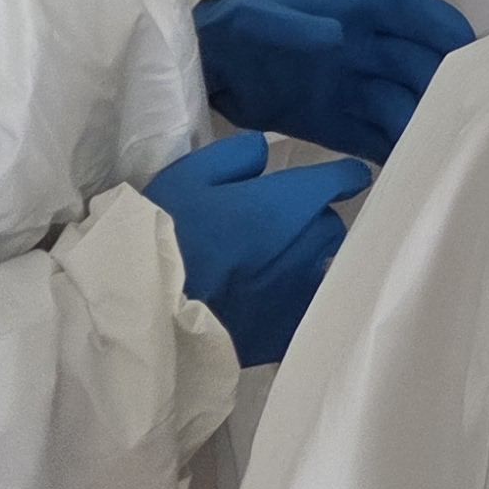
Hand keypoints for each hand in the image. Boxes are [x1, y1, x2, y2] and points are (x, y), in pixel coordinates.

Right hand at [137, 131, 368, 365]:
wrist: (143, 308)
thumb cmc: (164, 234)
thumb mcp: (190, 175)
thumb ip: (238, 156)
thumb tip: (266, 155)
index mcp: (283, 206)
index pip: (339, 181)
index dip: (343, 175)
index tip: (345, 176)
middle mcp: (302, 249)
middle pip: (330, 226)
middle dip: (314, 219)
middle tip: (284, 222)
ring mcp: (296, 294)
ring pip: (322, 266)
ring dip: (307, 259)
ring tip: (276, 263)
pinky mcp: (284, 332)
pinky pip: (306, 307)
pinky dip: (295, 298)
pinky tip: (271, 299)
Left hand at [194, 0, 474, 161]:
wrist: (198, 65)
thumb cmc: (229, 26)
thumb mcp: (251, 16)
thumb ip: (290, 25)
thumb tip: (338, 37)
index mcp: (349, 10)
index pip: (409, 11)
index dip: (443, 25)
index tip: (470, 49)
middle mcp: (361, 50)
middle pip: (416, 63)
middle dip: (441, 85)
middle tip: (465, 116)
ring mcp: (351, 89)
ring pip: (401, 105)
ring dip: (421, 125)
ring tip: (441, 153)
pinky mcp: (335, 125)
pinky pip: (375, 138)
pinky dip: (395, 153)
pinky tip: (411, 173)